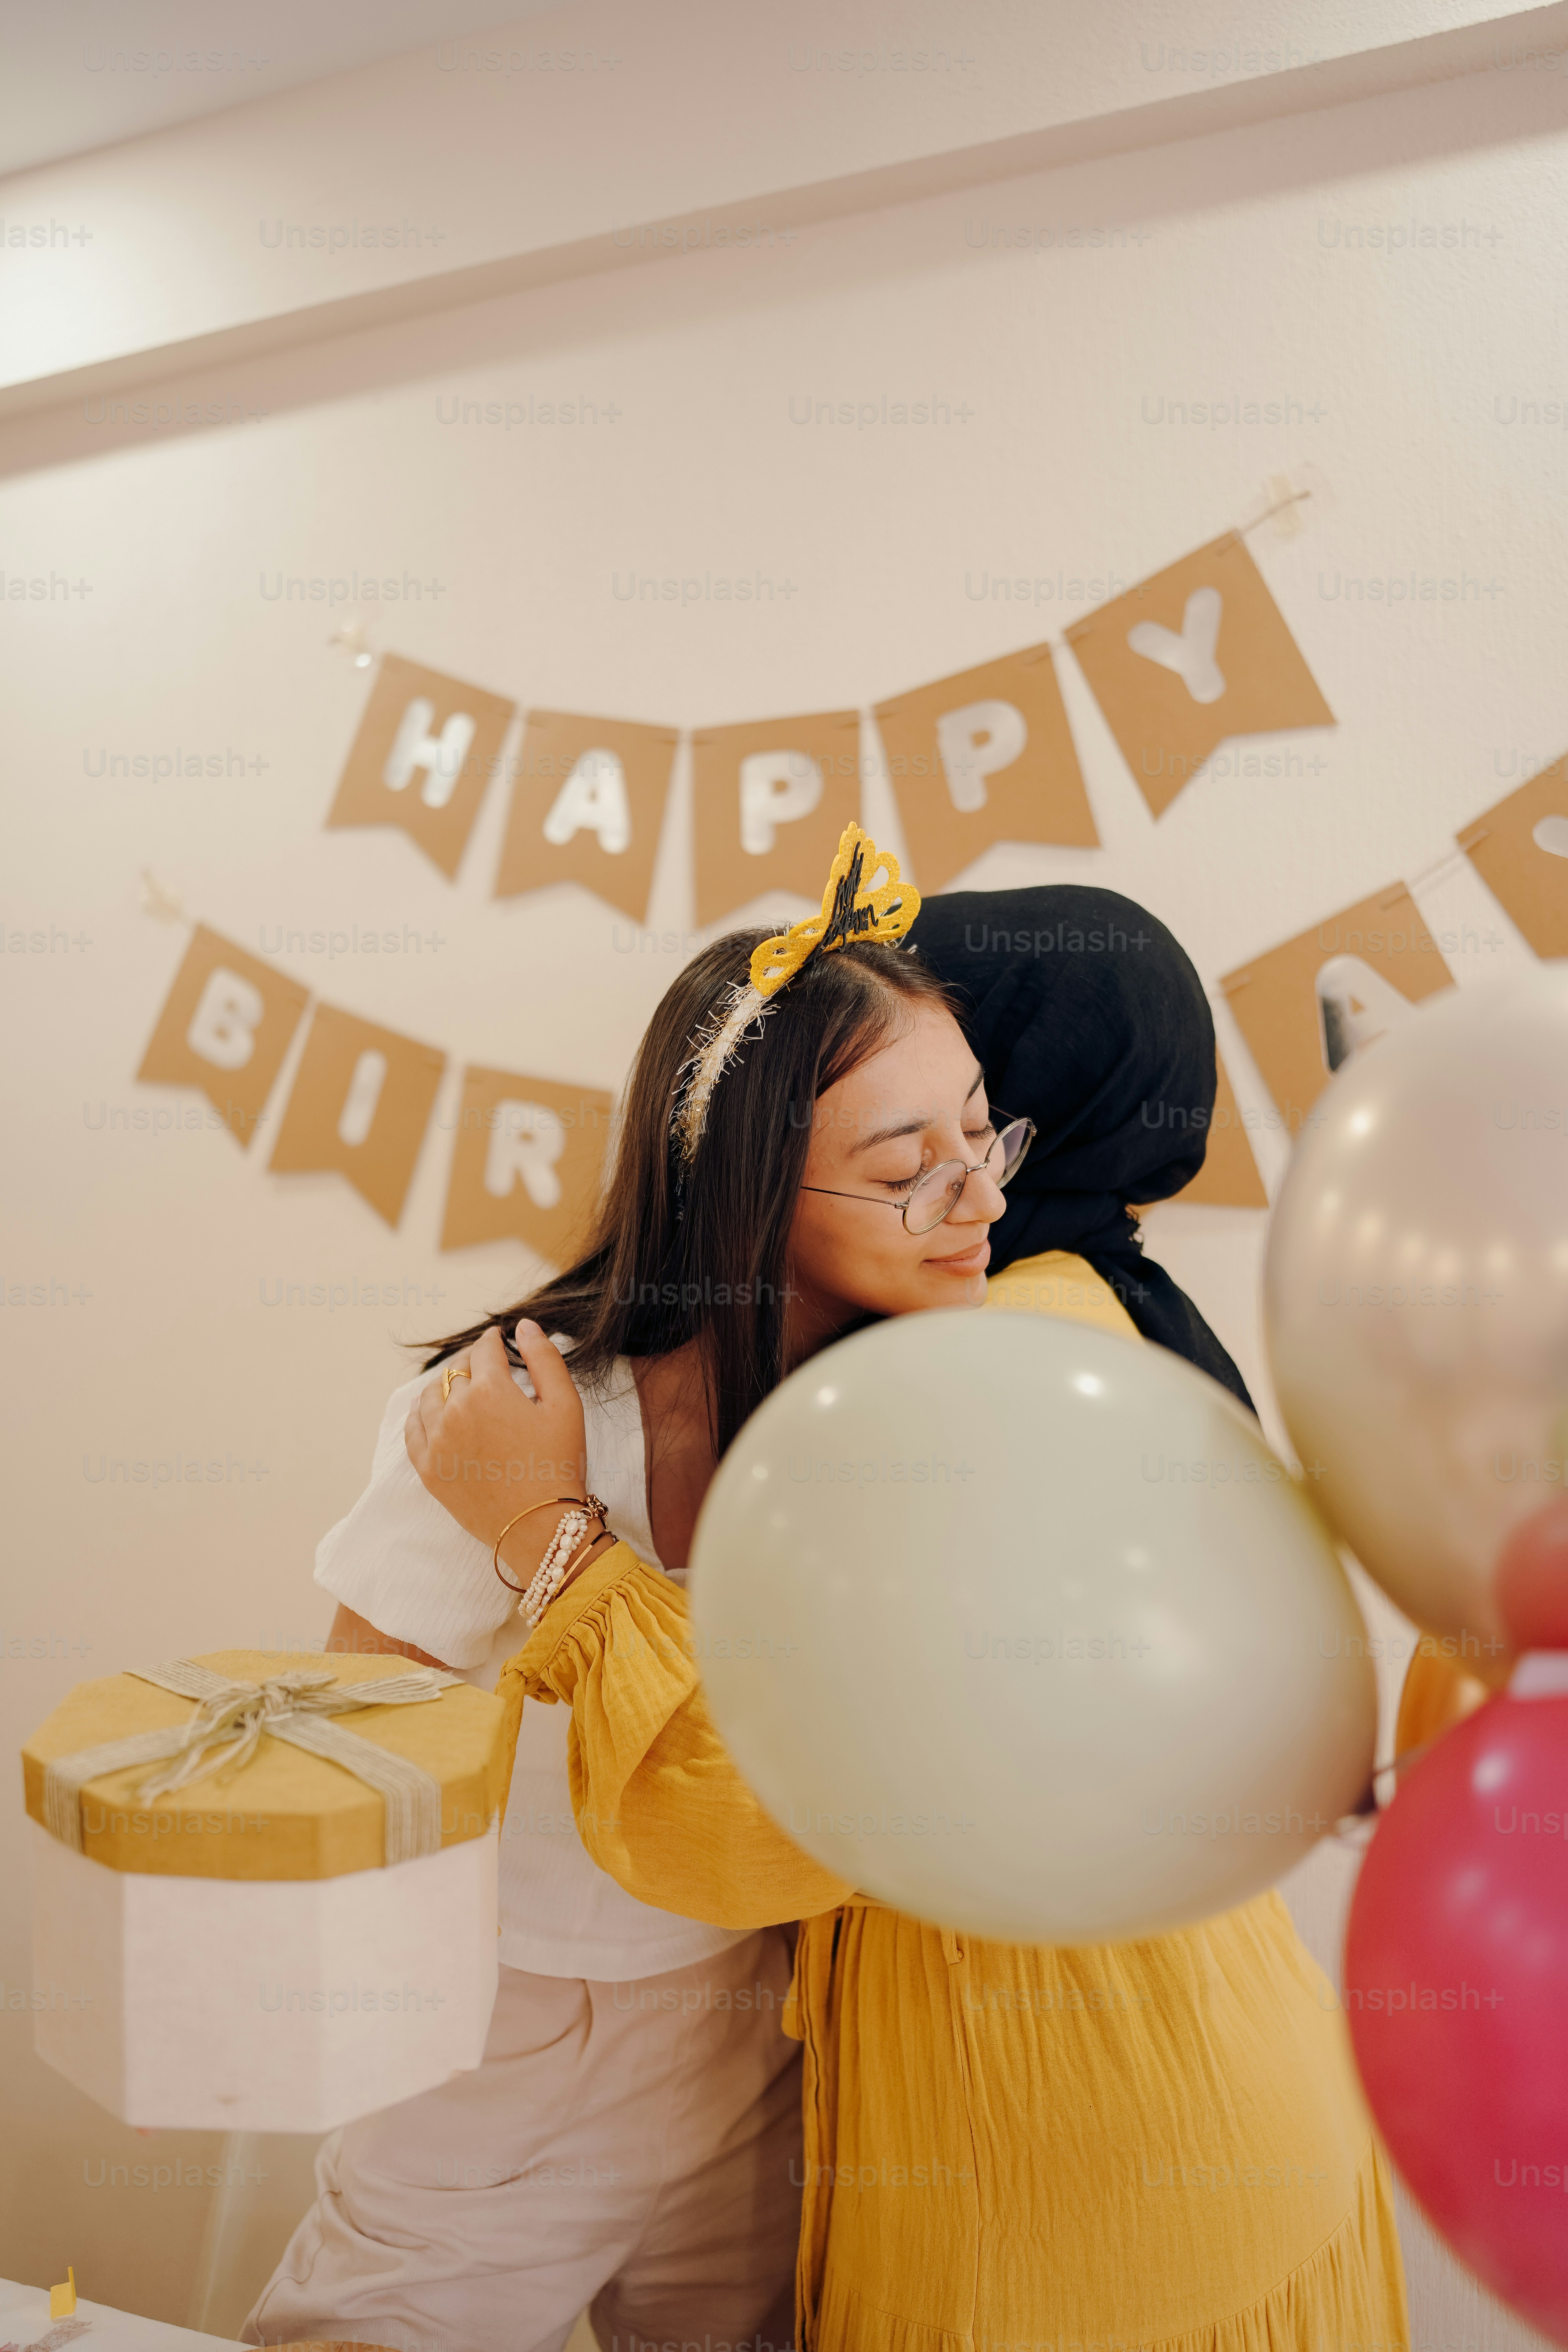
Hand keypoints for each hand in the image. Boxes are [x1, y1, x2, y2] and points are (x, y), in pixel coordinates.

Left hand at [405, 1322, 594, 1584]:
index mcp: (489, 1391)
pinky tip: (430, 1412)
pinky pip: (412, 1429)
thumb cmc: (558, 1464)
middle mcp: (455, 1411)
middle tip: (486, 1365)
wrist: (540, 1525)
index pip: (484, 1351)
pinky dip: (419, 1414)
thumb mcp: (565, 1405)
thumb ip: (545, 1358)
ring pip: (429, 1396)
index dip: (493, 1341)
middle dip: (472, 1363)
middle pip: (456, 1371)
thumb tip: (524, 1326)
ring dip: (444, 1385)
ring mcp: (436, 1441)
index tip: (498, 1339)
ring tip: (460, 1387)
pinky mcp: (428, 1469)